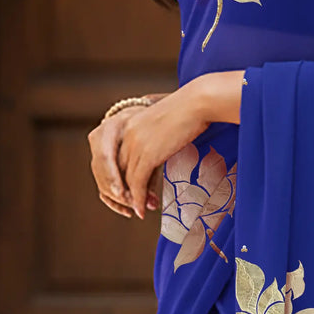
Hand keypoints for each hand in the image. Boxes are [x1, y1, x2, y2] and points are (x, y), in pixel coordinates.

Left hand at [88, 72, 243, 220]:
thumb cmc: (188, 111)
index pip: (115, 157)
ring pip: (125, 180)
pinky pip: (137, 183)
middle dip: (124, 191)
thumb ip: (152, 139)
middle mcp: (125, 134)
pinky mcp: (147, 155)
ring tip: (141, 211)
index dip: (121, 177)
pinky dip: (139, 200)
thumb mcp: (162, 124)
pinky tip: (143, 210)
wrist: (197, 103)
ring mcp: (134, 144)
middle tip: (134, 205)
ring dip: (133, 199)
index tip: (132, 190)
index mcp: (126, 124)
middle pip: (116, 170)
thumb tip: (154, 158)